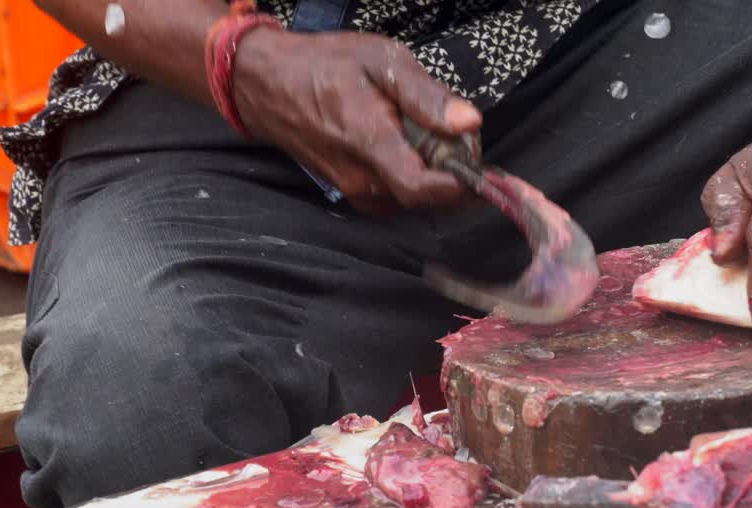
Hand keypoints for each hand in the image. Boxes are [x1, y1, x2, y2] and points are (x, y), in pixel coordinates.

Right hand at [233, 29, 481, 213]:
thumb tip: (470, 122)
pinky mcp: (354, 195)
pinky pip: (399, 199)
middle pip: (427, 199)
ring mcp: (355, 192)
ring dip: (436, 180)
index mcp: (369, 143)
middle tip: (462, 143)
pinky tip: (415, 151)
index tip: (485, 171)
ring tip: (435, 141)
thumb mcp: (381, 62)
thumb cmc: (326, 66)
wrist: (267, 84)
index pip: (423, 189)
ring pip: (415, 202)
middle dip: (455, 178)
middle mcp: (361, 179)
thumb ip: (426, 96)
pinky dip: (417, 181)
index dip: (461, 187)